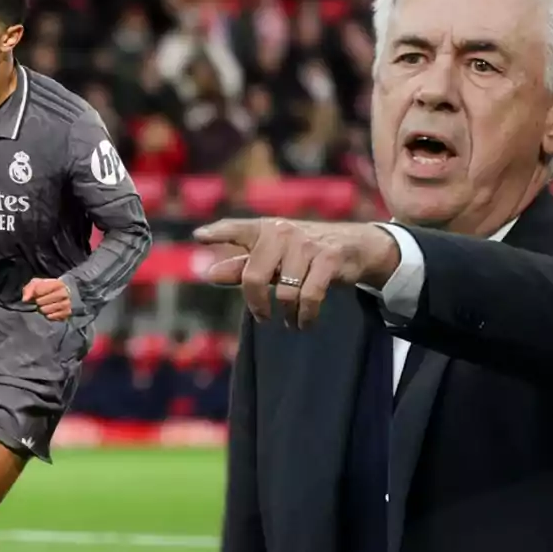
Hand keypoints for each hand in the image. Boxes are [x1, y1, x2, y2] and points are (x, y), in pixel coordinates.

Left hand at [22, 278, 71, 320]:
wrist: (62, 296)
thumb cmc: (47, 289)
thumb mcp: (37, 284)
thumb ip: (29, 289)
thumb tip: (25, 299)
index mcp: (58, 283)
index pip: (39, 290)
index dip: (34, 293)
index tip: (35, 294)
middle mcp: (64, 293)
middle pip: (41, 301)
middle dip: (38, 302)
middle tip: (40, 301)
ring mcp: (67, 304)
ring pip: (46, 310)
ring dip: (42, 309)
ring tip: (44, 306)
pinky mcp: (66, 314)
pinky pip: (51, 317)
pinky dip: (48, 315)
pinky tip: (49, 311)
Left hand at [193, 218, 399, 328]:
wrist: (354, 245)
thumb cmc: (304, 252)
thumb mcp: (273, 256)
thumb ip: (243, 265)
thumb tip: (210, 274)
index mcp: (265, 229)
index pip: (236, 228)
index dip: (218, 232)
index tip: (198, 236)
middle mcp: (282, 232)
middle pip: (254, 276)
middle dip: (257, 304)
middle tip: (263, 317)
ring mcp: (306, 244)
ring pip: (284, 292)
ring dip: (286, 314)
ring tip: (290, 321)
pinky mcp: (328, 258)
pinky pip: (309, 297)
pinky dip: (305, 317)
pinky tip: (304, 323)